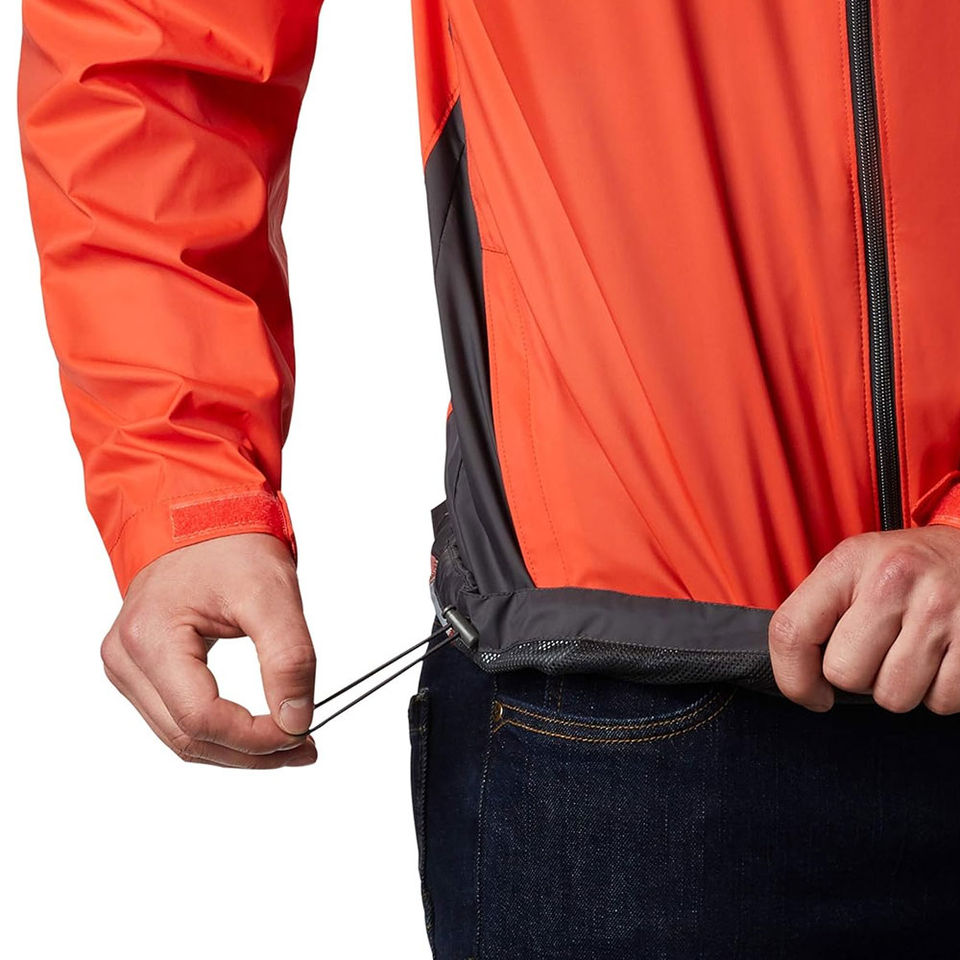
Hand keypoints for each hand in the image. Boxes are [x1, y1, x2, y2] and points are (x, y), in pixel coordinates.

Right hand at [100, 533, 317, 767]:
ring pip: (180, 736)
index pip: (201, 718)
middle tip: (304, 747)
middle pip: (187, 737)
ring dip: (236, 748)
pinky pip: (177, 717)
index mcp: (151, 637)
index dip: (255, 737)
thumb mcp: (273, 594)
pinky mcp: (140, 667)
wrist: (200, 513)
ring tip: (289, 741)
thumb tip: (297, 719)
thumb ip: (289, 658)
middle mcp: (126, 657)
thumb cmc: (229, 543)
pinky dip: (219, 729)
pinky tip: (257, 727)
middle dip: (251, 751)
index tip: (302, 733)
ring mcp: (127, 665)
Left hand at [769, 525, 959, 714]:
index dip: (792, 678)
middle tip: (879, 652)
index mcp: (849, 562)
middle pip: (845, 675)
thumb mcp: (854, 568)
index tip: (811, 693)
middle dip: (859, 678)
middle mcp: (893, 581)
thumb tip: (799, 677)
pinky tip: (942, 658)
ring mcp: (939, 610)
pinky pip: (941, 701)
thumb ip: (818, 612)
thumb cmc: (905, 568)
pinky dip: (938, 692)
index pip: (791, 632)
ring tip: (911, 652)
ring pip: (893, 696)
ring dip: (899, 687)